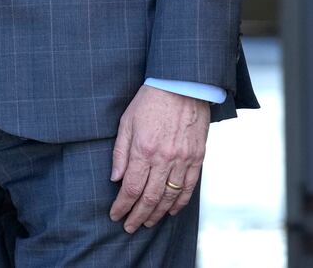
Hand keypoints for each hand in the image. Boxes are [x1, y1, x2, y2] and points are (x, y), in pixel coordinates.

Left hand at [108, 84, 209, 231]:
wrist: (183, 86)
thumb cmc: (150, 101)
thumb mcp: (126, 121)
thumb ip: (120, 152)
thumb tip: (115, 178)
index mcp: (143, 149)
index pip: (131, 187)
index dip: (122, 205)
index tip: (115, 215)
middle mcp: (164, 158)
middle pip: (149, 197)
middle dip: (137, 215)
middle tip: (129, 226)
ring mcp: (183, 159)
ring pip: (169, 196)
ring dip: (157, 213)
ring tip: (147, 222)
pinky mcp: (197, 158)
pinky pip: (189, 187)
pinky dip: (179, 203)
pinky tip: (171, 211)